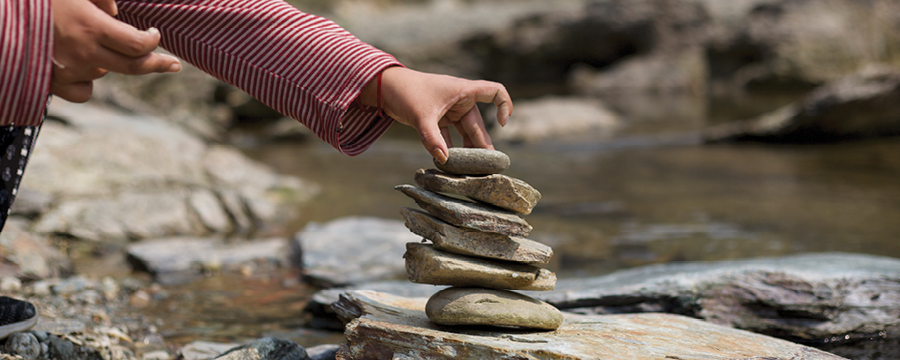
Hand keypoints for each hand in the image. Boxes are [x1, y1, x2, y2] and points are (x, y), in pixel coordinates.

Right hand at [50, 0, 181, 101]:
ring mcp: (68, 71)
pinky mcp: (52, 83)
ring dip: (110, 63)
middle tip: (174, 65)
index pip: (137, 44)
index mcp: (91, 27)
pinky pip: (83, 92)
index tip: (155, 34)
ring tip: (97, 46)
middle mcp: (84, 53)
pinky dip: (87, 82)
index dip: (152, 40)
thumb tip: (116, 14)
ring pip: (106, 75)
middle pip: (134, 67)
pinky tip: (85, 68)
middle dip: (158, 64)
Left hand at [358, 67, 512, 162]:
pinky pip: (450, 136)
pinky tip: (449, 165)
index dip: (505, 105)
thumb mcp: (421, 117)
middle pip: (478, 125)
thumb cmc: (406, 93)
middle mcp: (460, 100)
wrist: (385, 88)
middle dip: (481, 146)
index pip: (495, 91)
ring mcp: (450, 111)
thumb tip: (444, 161)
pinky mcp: (439, 119)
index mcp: (463, 91)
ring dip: (466, 150)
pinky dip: (450, 149)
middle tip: (485, 168)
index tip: (502, 124)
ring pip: (464, 133)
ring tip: (470, 171)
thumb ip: (433, 139)